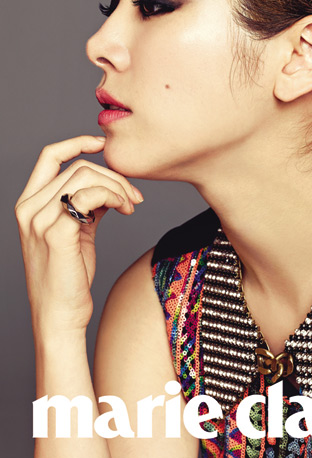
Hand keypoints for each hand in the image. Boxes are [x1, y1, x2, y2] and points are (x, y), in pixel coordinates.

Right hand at [15, 135, 143, 339]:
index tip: (102, 144)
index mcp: (29, 204)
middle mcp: (29, 208)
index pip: (49, 156)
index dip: (77, 143)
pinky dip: (114, 196)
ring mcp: (40, 220)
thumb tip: (109, 184)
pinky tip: (125, 211)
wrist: (60, 315)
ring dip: (118, 187)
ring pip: (87, 177)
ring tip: (132, 206)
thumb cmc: (69, 275)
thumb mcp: (76, 231)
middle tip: (135, 196)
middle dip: (114, 176)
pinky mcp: (57, 233)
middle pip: (79, 167)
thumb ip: (86, 204)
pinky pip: (91, 196)